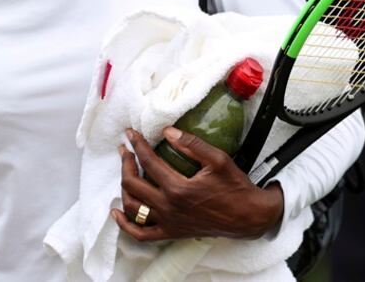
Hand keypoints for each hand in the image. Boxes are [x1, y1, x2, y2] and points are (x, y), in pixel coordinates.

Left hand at [112, 127, 283, 241]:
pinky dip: (125, 224)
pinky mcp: (171, 233)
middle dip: (125, 163)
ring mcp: (168, 222)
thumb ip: (192, 145)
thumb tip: (167, 131)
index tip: (130, 133)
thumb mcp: (218, 160)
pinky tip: (116, 212)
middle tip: (125, 149)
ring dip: (123, 187)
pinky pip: (141, 234)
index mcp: (178, 189)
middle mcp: (169, 207)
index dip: (137, 145)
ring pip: (133, 207)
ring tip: (125, 170)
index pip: (148, 161)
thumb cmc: (235, 187)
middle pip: (133, 183)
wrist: (248, 217)